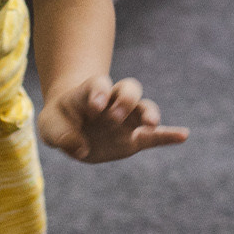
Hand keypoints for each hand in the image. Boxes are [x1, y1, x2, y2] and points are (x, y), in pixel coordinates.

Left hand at [37, 75, 188, 163]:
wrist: (69, 125)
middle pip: (128, 88)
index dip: (99, 93)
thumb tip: (81, 148)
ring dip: (149, 114)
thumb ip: (61, 134)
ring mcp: (125, 119)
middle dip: (124, 101)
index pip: (99, 85)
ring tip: (150, 125)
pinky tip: (183, 135)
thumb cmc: (59, 120)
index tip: (95, 107)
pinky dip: (169, 135)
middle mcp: (112, 101)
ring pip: (144, 108)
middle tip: (113, 117)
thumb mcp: (50, 127)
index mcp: (91, 92)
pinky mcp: (133, 138)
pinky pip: (154, 136)